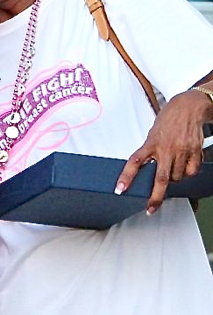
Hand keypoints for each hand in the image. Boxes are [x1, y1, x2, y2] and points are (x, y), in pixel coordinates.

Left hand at [115, 90, 208, 213]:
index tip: (119, 189)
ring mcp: (182, 151)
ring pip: (177, 177)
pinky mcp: (195, 151)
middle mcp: (166, 148)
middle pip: (160, 179)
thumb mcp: (153, 134)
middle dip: (155, 197)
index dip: (126, 177)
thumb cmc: (168, 119)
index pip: (135, 162)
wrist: (189, 107)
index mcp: (151, 143)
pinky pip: (191, 171)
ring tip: (173, 165)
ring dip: (174, 178)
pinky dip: (188, 172)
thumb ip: (150, 151)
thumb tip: (146, 170)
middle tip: (151, 208)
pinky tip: (186, 164)